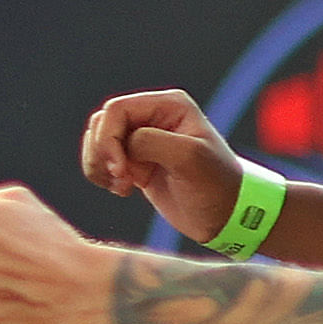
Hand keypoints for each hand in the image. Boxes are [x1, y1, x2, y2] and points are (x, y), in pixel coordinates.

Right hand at [82, 88, 252, 242]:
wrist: (225, 217)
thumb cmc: (216, 186)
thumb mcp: (189, 158)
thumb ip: (150, 141)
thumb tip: (123, 145)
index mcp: (169, 106)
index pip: (117, 110)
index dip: (108, 138)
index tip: (121, 169)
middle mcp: (153, 117)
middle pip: (102, 124)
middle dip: (103, 153)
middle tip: (122, 179)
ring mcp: (142, 139)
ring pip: (96, 141)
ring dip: (99, 165)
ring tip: (121, 186)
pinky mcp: (135, 161)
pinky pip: (101, 159)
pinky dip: (101, 175)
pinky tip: (122, 190)